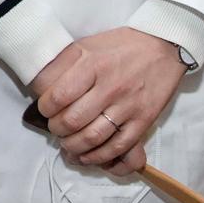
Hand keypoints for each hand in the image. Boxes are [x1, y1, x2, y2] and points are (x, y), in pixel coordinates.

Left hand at [33, 27, 184, 174]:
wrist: (163, 47)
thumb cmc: (120, 46)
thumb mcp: (87, 45)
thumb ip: (62, 64)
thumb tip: (39, 86)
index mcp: (92, 65)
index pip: (60, 96)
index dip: (46, 108)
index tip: (45, 110)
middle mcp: (110, 87)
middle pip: (73, 121)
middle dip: (57, 130)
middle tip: (55, 128)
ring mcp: (128, 106)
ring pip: (93, 138)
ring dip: (74, 147)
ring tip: (67, 145)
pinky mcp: (143, 121)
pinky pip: (118, 147)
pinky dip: (99, 157)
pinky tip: (88, 156)